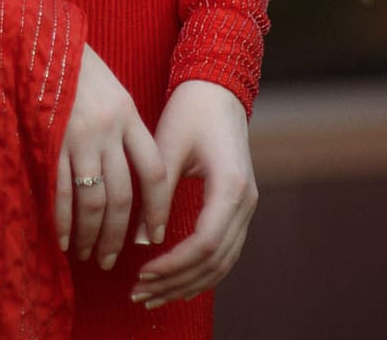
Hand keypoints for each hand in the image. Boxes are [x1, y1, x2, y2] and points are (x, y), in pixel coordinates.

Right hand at [56, 42, 167, 271]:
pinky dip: (63, 221)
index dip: (158, 209)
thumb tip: (131, 178)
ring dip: (91, 235)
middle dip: (117, 235)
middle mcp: (108, 130)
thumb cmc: (77, 68)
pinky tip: (62, 238)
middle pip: (123, 196)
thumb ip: (124, 131)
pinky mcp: (50, 140)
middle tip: (111, 260)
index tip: (156, 235)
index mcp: (128, 116)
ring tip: (87, 254)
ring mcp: (78, 136)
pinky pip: (61, 191)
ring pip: (93, 201)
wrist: (39, 40)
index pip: (155, 172)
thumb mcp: (112, 92)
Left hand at [131, 80, 257, 309]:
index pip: (205, 243)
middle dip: (176, 283)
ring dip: (188, 283)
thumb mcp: (167, 146)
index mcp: (231, 187)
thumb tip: (141, 240)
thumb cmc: (190, 111)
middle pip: (215, 261)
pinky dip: (200, 271)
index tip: (141, 273)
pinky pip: (224, 252)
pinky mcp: (239, 209)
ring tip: (151, 295)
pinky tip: (174, 281)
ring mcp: (247, 208)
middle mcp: (246, 203)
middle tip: (139, 294)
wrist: (218, 89)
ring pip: (222, 263)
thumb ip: (156, 193)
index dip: (173, 265)